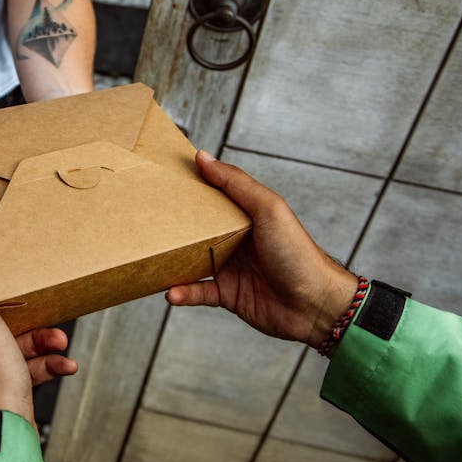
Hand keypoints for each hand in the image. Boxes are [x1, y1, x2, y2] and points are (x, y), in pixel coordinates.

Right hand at [167, 151, 358, 350]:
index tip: (164, 179)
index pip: (214, 195)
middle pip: (198, 229)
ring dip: (173, 262)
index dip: (192, 187)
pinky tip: (171, 292)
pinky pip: (199, 292)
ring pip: (192, 261)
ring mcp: (232, 268)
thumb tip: (205, 158)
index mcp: (247, 215)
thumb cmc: (298, 253)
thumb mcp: (268, 209)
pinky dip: (183, 293)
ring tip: (153, 259)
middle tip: (147, 219)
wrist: (315, 304)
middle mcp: (237, 239)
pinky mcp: (229, 295)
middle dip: (174, 226)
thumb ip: (236, 184)